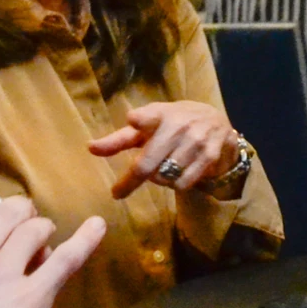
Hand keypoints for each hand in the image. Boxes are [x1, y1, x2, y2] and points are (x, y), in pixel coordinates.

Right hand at [0, 139, 105, 307]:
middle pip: (6, 212)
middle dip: (19, 213)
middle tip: (23, 224)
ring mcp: (4, 272)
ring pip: (35, 231)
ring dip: (42, 233)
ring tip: (45, 243)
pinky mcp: (33, 296)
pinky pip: (65, 260)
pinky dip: (84, 241)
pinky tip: (97, 227)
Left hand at [88, 100, 238, 199]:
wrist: (216, 121)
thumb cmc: (171, 123)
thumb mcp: (147, 125)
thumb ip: (119, 139)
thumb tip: (90, 148)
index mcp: (158, 115)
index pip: (147, 116)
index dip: (140, 118)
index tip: (133, 120)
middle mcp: (177, 126)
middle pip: (147, 163)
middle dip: (130, 181)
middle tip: (117, 193)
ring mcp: (195, 141)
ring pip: (164, 177)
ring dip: (157, 179)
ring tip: (160, 170)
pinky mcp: (209, 156)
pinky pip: (183, 183)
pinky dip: (175, 184)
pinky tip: (177, 173)